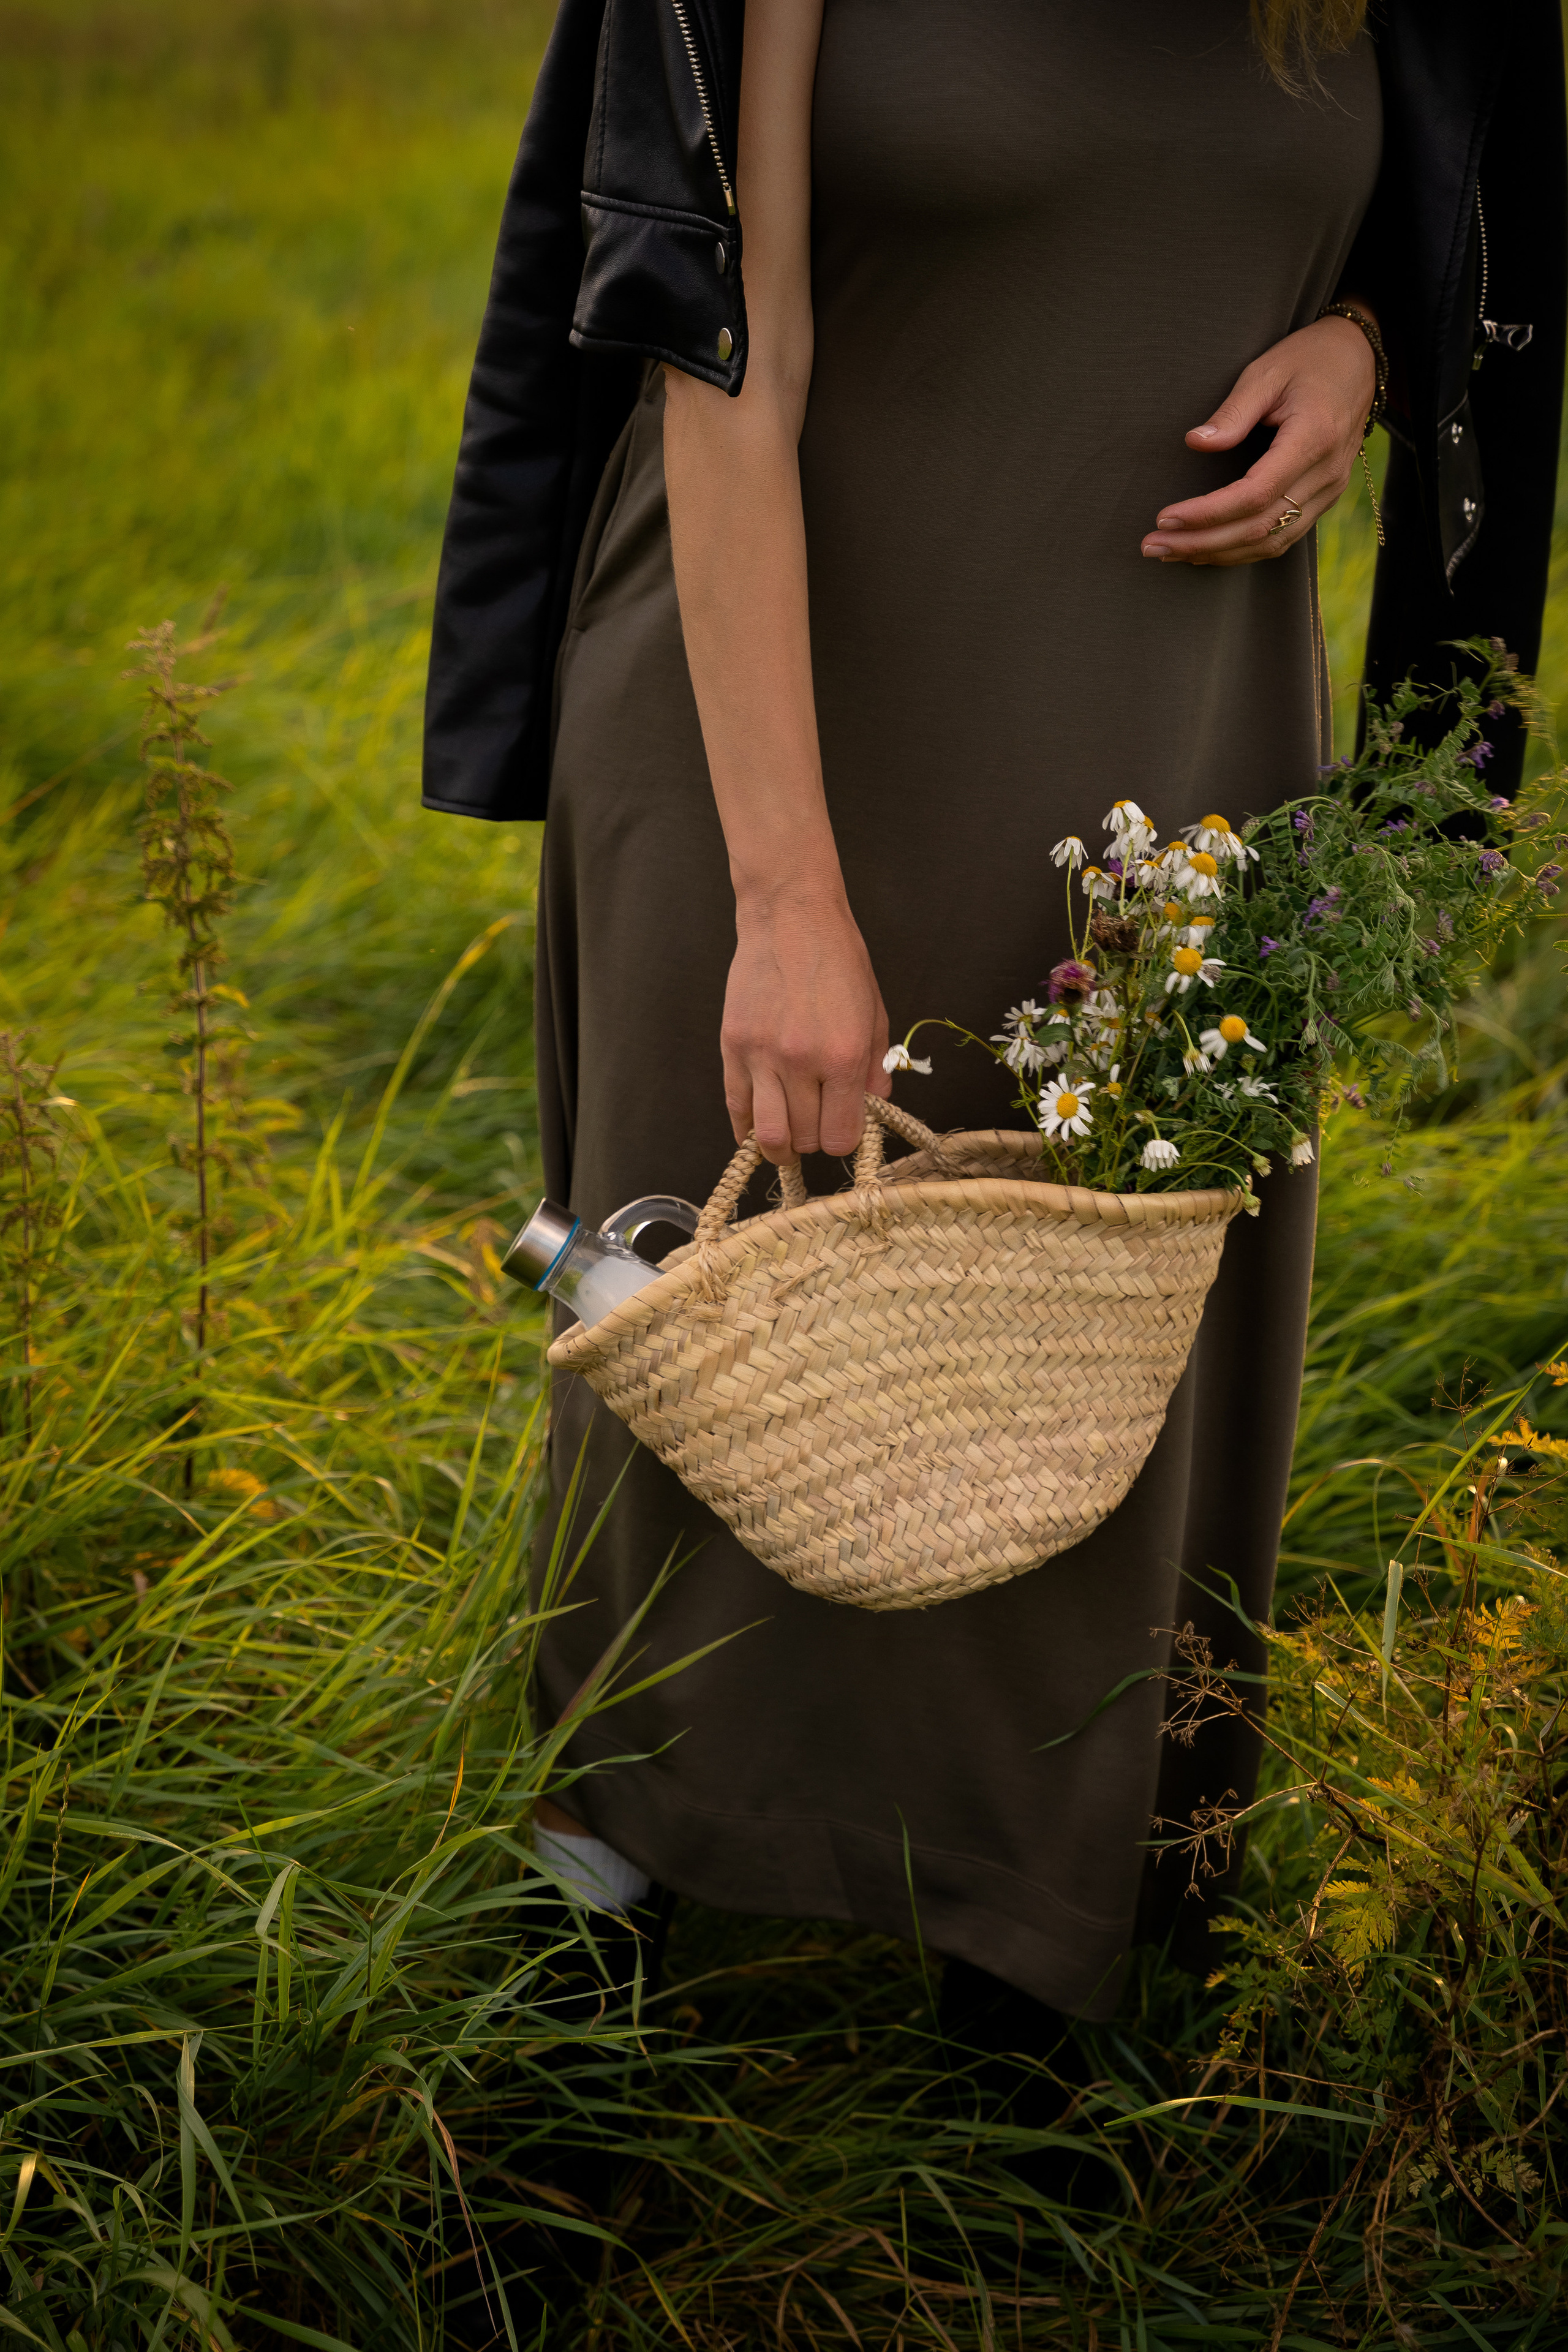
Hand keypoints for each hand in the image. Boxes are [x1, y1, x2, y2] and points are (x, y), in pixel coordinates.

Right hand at [722, 884, 889, 1162]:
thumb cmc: (838, 958)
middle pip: (805, 1139)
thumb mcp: (874, 1011)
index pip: (840, 1136)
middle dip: (813, 1140)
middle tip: (816, 1125)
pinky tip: (754, 1132)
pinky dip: (745, 1129)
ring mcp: (762, 1056)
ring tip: (786, 1141)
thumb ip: (876, 1065)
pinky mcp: (733, 1045)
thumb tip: (875, 1104)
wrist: (791, 917)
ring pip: (767, 1134)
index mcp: (843, 1056)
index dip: (843, 1140)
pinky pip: (735, 1106)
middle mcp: (801, 1062)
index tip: (842, 1128)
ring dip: (779, 1146)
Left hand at [1141, 312, 1376, 566]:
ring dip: (1217, 554)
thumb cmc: (1308, 359)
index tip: (1165, 517)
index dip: (1208, 514)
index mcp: (1313, 439)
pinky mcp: (1324, 499)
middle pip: (1260, 528)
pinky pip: (1282, 539)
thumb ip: (1233, 410)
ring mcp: (1329, 491)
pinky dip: (1241, 550)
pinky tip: (1205, 550)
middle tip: (1153, 546)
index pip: (1255, 495)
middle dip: (1202, 543)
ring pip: (1271, 542)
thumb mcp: (1267, 370)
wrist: (1359, 359)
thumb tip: (1195, 443)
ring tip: (1170, 552)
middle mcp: (1326, 474)